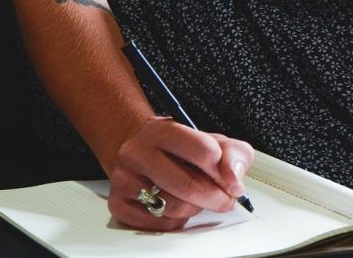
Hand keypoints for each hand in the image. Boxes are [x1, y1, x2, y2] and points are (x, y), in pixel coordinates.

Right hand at [108, 117, 253, 230]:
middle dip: (216, 198)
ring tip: (195, 197)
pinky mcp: (119, 203)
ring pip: (175, 207)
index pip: (203, 151)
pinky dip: (177, 220)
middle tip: (224, 199)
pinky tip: (176, 204)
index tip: (228, 179)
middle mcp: (137, 151)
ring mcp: (124, 178)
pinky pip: (160, 223)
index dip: (223, 171)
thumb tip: (233, 179)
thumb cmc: (180, 150)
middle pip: (188, 185)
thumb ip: (233, 154)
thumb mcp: (212, 141)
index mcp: (161, 129)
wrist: (140, 152)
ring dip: (195, 208)